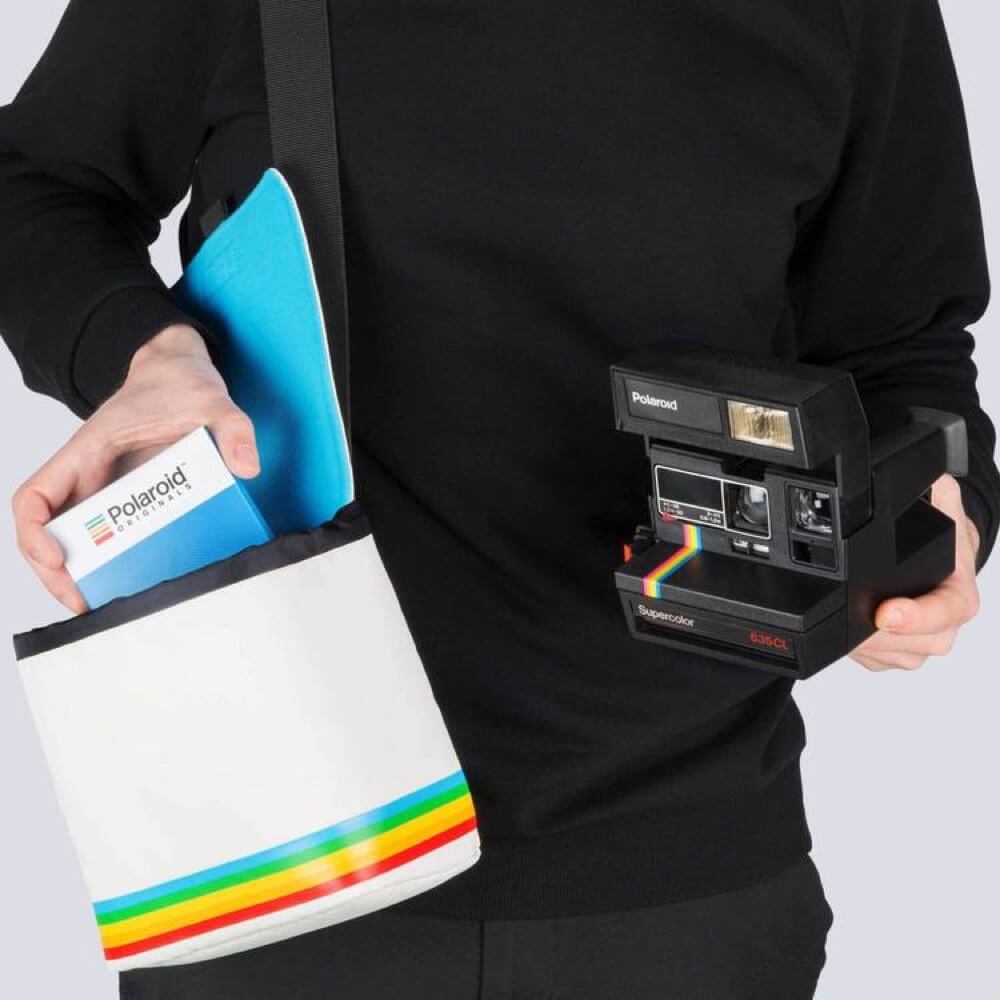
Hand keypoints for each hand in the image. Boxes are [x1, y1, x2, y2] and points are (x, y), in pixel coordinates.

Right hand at [12, 325, 258, 614]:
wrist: (179, 372)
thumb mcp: (213, 400)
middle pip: (46, 529)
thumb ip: (233, 428)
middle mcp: (86, 473)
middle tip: (83, 602)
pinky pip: (105, 532)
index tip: (59, 557)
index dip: (34, 532)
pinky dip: (107, 559)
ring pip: (71, 537)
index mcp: (88, 450)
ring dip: (77, 572)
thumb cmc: (180, 383)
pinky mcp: (125, 495)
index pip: (35, 495)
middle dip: (56, 571)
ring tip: (100, 602)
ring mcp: (103, 487)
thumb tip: (247, 466)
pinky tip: (129, 580)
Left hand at [851, 474, 979, 670]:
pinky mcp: (902, 653)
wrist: (940, 555)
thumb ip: (938, 489)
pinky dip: (862, 651)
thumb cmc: (942, 533)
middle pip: (918, 642)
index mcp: (959, 591)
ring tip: (845, 624)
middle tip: (849, 622)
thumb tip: (931, 473)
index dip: (918, 616)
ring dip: (869, 644)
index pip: (949, 610)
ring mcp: (925, 640)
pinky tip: (850, 631)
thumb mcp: (943, 503)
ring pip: (898, 656)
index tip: (885, 613)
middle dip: (881, 635)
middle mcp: (946, 622)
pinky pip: (881, 662)